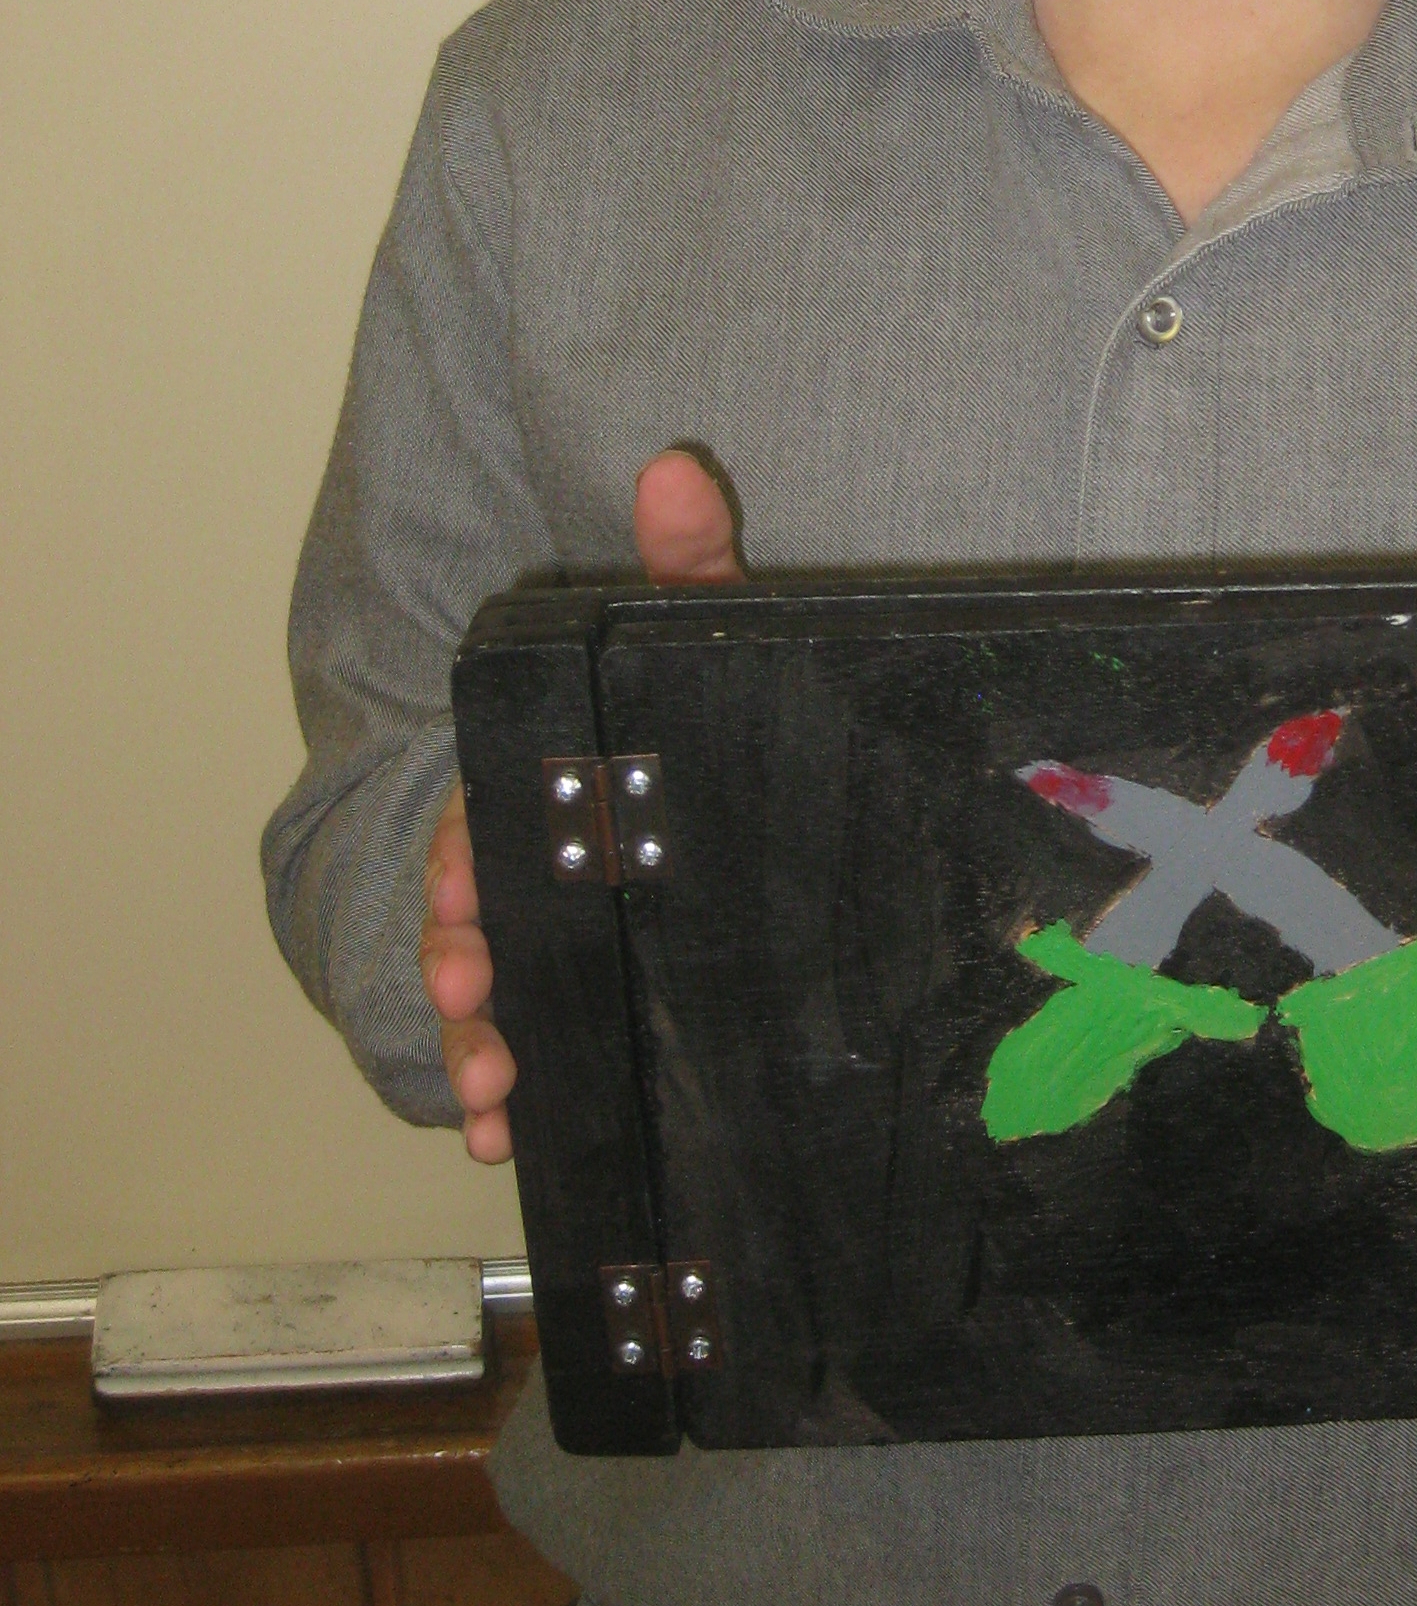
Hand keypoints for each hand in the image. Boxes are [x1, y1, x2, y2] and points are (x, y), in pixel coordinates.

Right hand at [417, 449, 745, 1162]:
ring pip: (497, 988)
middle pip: (475, 914)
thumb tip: (677, 467)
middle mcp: (536, 859)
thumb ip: (686, 559)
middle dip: (460, 966)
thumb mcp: (695, 633)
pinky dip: (513, 1095)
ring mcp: (559, 930)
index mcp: (545, 777)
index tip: (459, 901)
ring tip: (495, 1092)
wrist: (767, 808)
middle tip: (475, 1005)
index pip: (482, 816)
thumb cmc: (694, 705)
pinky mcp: (592, 988)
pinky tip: (509, 1138)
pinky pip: (538, 1042)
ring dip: (481, 1043)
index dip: (463, 858)